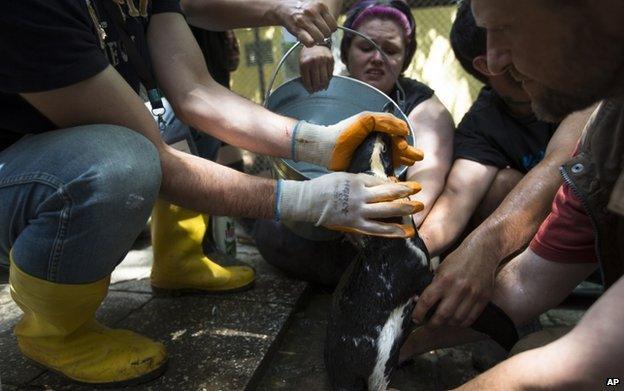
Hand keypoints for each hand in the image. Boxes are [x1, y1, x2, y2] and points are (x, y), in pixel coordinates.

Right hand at [272, 0, 337, 46]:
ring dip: (317, 40)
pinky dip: (310, 44)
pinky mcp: (297, 29)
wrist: (285, 9)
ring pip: (319, 38)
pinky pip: (310, 42)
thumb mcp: (316, 8)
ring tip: (312, 36)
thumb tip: (334, 31)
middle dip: (323, 36)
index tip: (324, 30)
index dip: (330, 30)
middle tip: (317, 34)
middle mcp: (313, 12)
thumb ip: (325, 17)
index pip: (334, 26)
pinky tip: (307, 40)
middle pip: (327, 33)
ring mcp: (304, 20)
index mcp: (320, 6)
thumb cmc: (303, 12)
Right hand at [276, 172, 423, 237]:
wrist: (307, 201)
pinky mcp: (354, 225)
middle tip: (420, 192)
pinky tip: (405, 232)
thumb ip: (362, 180)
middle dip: (406, 193)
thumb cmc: (324, 186)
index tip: (408, 186)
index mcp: (358, 181)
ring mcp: (358, 212)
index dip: (397, 184)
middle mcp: (361, 196)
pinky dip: (392, 231)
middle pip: (389, 194)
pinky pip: (376, 229)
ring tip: (418, 208)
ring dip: (404, 210)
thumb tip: (381, 183)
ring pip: (386, 211)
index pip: (382, 182)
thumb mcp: (344, 176)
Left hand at [292, 112, 423, 170]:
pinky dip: (390, 177)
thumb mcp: (366, 120)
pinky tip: (398, 180)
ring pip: (392, 162)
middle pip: (398, 150)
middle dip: (409, 153)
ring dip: (403, 163)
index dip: (402, 142)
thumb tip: (405, 130)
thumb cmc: (345, 132)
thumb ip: (385, 121)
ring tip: (411, 164)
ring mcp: (372, 159)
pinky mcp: (366, 171)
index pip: (396, 137)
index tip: (402, 146)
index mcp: (378, 133)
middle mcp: (377, 146)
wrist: (326, 148)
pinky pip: (382, 174)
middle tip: (418, 157)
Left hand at [299, 45, 333, 92]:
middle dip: (316, 88)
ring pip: (324, 79)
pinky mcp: (331, 59)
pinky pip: (330, 74)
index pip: (307, 81)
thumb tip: (310, 89)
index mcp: (305, 63)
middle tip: (317, 90)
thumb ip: (305, 75)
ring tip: (321, 88)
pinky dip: (328, 79)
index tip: (310, 91)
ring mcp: (323, 60)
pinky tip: (326, 81)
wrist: (316, 42)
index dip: (309, 88)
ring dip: (323, 86)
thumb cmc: (307, 54)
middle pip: (317, 81)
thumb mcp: (302, 63)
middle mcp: (314, 61)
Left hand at [412, 244, 495, 327]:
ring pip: (456, 320)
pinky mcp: (484, 299)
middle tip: (428, 325)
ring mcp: (473, 295)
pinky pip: (471, 318)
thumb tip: (418, 301)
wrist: (482, 251)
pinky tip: (455, 320)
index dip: (419, 313)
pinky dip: (461, 323)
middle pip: (442, 315)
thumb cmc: (458, 259)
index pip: (427, 301)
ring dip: (447, 324)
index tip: (415, 318)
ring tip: (442, 322)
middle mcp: (458, 288)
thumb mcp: (441, 268)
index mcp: (444, 279)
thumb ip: (432, 284)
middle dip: (432, 324)